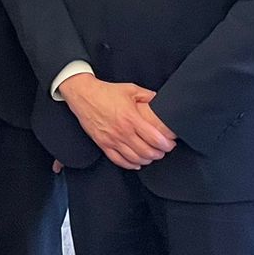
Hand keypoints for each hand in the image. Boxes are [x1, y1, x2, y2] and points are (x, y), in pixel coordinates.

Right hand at [61, 74, 176, 169]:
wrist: (83, 95)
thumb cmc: (105, 92)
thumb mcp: (130, 89)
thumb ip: (147, 95)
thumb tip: (160, 100)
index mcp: (131, 118)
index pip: (155, 138)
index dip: (166, 144)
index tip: (170, 144)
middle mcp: (122, 131)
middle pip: (146, 151)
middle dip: (158, 154)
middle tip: (163, 151)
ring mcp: (112, 139)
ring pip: (134, 158)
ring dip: (146, 160)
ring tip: (151, 156)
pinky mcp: (103, 144)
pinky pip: (118, 160)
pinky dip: (130, 165)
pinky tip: (136, 163)